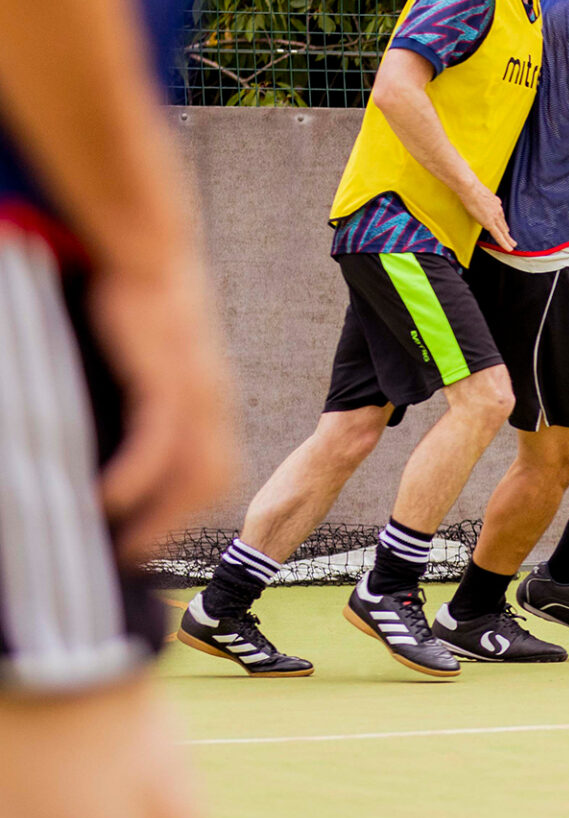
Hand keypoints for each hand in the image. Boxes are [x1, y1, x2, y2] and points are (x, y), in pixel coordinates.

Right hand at [88, 260, 233, 563]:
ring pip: (189, 472)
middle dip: (173, 525)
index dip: (186, 512)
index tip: (153, 539)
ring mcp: (194, 394)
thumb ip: (161, 401)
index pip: (213, 475)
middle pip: (209, 483)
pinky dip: (136, 477)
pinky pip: (158, 442)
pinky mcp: (167, 379)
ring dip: (157, 515)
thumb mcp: (162, 365)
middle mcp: (212, 406)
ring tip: (123, 544)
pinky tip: (107, 500)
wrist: (152, 262)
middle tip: (134, 555)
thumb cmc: (147, 313)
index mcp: (212, 407)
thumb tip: (143, 434)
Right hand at [464, 182, 514, 252]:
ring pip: (503, 231)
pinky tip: (508, 248)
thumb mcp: (483, 192)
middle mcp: (498, 210)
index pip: (500, 216)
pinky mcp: (490, 223)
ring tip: (512, 245)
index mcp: (496, 203)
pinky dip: (504, 243)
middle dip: (507, 232)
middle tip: (512, 240)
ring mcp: (495, 217)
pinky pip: (499, 236)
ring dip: (508, 239)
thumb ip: (487, 198)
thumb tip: (490, 199)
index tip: (505, 228)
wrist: (470, 188)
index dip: (503, 224)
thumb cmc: (472, 188)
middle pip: (503, 224)